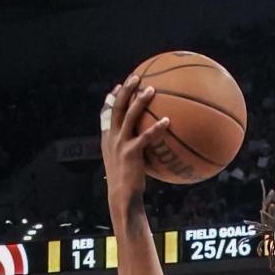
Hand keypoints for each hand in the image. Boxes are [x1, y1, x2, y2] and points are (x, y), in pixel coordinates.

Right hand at [101, 75, 169, 206]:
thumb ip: (132, 150)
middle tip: (135, 77)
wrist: (121, 197)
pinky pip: (145, 136)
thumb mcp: (124, 163)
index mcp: (107, 138)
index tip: (119, 85)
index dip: (112, 97)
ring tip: (151, 89)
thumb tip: (147, 147)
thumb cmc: (127, 183)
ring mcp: (120, 143)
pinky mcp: (131, 152)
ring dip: (139, 100)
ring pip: (129, 115)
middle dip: (125, 90)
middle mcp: (111, 137)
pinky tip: (168, 121)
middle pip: (116, 106)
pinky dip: (156, 128)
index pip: (107, 112)